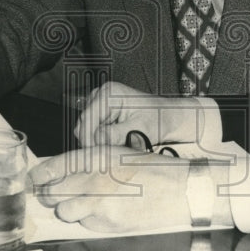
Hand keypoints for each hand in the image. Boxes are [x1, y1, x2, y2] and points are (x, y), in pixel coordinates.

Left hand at [29, 146, 190, 232]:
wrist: (180, 190)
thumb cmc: (152, 169)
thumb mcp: (118, 154)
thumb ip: (90, 162)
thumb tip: (61, 172)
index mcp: (97, 158)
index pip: (54, 167)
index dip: (39, 175)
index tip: (35, 180)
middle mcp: (94, 180)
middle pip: (52, 193)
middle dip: (49, 195)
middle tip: (51, 195)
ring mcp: (100, 205)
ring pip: (65, 212)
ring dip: (69, 210)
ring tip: (85, 204)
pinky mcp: (108, 225)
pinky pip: (85, 226)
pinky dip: (89, 221)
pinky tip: (106, 212)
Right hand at [73, 81, 204, 146]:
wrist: (166, 117)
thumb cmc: (157, 120)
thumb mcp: (140, 129)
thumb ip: (117, 134)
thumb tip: (97, 139)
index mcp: (111, 93)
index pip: (88, 118)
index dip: (89, 140)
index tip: (96, 156)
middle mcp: (102, 93)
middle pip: (83, 123)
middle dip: (93, 141)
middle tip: (107, 155)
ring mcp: (99, 101)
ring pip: (84, 127)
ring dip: (95, 140)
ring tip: (114, 147)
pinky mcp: (100, 110)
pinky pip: (90, 128)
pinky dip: (98, 138)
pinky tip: (113, 141)